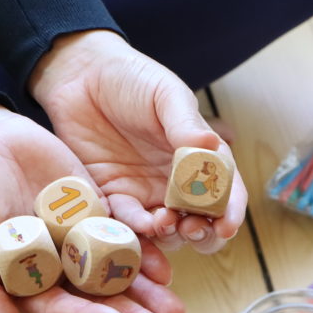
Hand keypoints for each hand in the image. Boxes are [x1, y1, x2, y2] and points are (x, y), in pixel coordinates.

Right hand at [0, 101, 182, 312]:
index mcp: (26, 282)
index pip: (62, 308)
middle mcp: (58, 268)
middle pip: (100, 300)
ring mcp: (79, 239)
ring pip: (119, 273)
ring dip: (149, 292)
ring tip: (176, 312)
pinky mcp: (96, 211)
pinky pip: (125, 235)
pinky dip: (146, 251)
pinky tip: (167, 266)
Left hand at [28, 30, 247, 253]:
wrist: (81, 77)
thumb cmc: (132, 79)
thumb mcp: (165, 94)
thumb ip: (185, 122)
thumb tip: (210, 143)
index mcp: (199, 157)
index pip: (225, 192)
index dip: (230, 212)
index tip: (226, 225)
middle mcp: (177, 182)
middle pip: (201, 222)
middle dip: (203, 234)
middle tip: (194, 228)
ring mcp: (145, 193)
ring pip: (167, 231)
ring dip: (170, 236)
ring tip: (165, 223)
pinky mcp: (113, 197)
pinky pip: (127, 223)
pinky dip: (136, 230)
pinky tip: (140, 224)